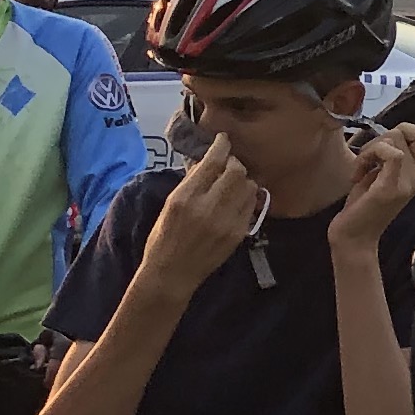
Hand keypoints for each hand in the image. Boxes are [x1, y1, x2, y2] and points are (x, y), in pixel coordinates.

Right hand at [144, 142, 263, 291]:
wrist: (172, 274)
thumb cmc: (163, 238)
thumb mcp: (169, 205)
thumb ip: (191, 182)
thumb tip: (207, 160)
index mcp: (185, 198)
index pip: (212, 162)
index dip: (221, 146)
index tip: (223, 140)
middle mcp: (208, 207)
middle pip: (237, 170)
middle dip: (234, 163)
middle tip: (227, 166)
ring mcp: (227, 221)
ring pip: (249, 186)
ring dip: (242, 180)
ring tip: (231, 184)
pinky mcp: (239, 233)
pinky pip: (251, 205)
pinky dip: (246, 198)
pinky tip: (235, 201)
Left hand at [332, 129, 414, 248]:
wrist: (354, 240)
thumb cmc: (362, 207)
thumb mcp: (380, 176)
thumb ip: (389, 158)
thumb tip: (388, 134)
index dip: (404, 130)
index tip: (382, 148)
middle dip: (389, 134)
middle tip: (371, 156)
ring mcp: (407, 183)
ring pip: (397, 139)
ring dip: (370, 148)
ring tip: (360, 168)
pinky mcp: (391, 188)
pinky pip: (392, 154)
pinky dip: (368, 155)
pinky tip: (357, 174)